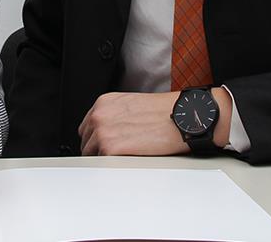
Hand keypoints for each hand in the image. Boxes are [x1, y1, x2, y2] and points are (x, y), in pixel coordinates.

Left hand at [79, 89, 232, 155]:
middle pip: (86, 142)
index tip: (104, 146)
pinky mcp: (110, 148)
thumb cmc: (167, 112)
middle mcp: (100, 115)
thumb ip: (116, 116)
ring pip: (91, 155)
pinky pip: (101, 163)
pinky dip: (112, 166)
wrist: (184, 117)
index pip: (87, 127)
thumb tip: (110, 133)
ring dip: (104, 160)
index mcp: (104, 103)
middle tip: (116, 156)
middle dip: (98, 150)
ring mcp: (103, 132)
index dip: (95, 139)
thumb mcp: (133, 105)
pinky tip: (127, 162)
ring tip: (124, 160)